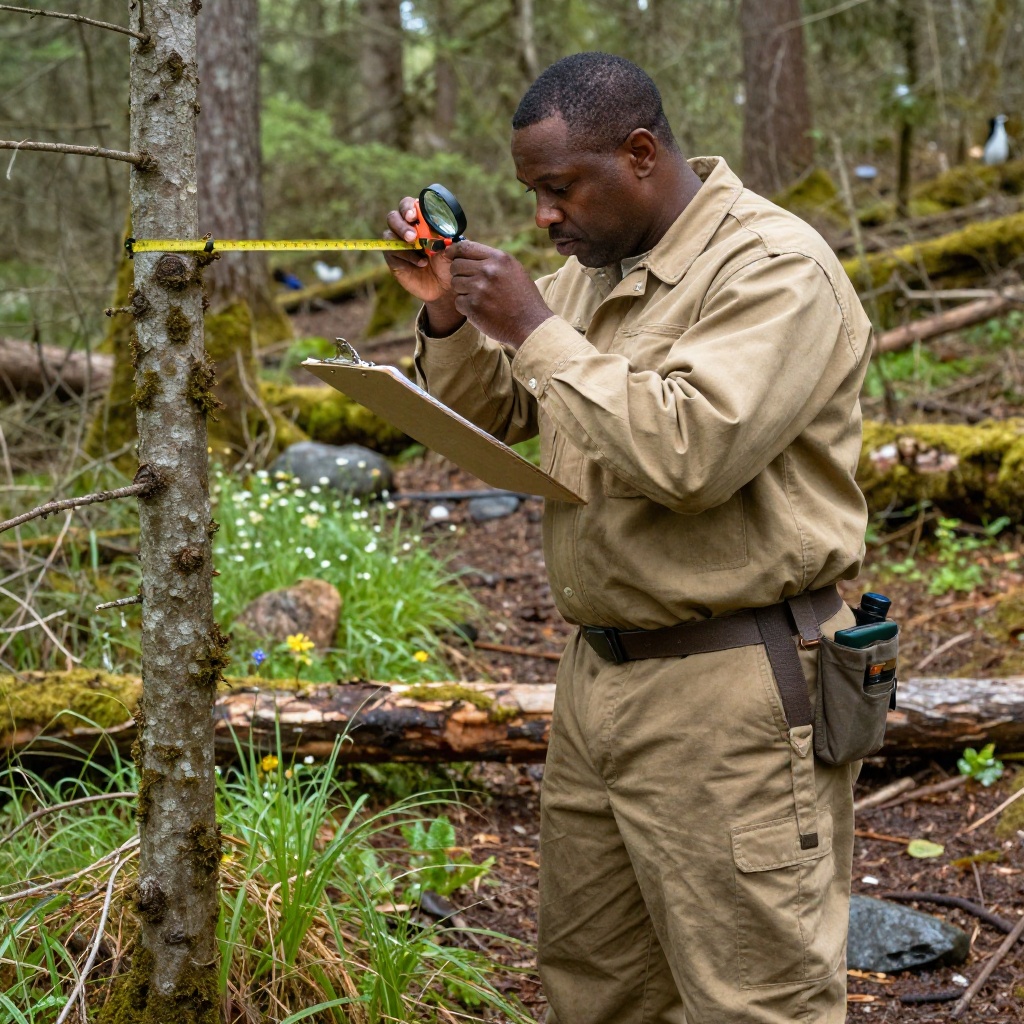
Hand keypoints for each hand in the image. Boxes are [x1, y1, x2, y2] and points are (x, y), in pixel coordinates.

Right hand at [383, 198, 463, 333]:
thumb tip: (441, 228)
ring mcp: (398, 244)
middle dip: (401, 224)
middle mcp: (406, 229)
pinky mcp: (394, 259)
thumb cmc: (448, 263)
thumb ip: (445, 236)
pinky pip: (392, 252)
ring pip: (388, 234)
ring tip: (416, 246)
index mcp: (420, 220)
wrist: (445, 286)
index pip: (408, 206)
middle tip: (412, 236)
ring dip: (401, 238)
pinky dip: (407, 256)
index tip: (414, 216)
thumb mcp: (451, 248)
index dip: (408, 207)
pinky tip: (421, 263)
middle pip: (393, 217)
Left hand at [448, 240, 553, 347]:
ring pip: (455, 284)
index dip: (453, 250)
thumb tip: (466, 252)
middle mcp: (488, 270)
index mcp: (499, 258)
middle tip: (472, 285)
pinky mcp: (473, 306)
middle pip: (456, 265)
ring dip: (464, 291)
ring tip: (482, 298)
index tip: (448, 254)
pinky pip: (458, 302)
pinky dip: (466, 307)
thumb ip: (492, 261)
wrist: (531, 325)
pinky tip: (482, 310)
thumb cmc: (523, 298)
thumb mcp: (513, 270)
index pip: (465, 247)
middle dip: (459, 274)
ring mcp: (479, 288)